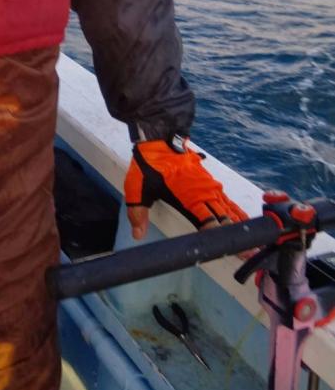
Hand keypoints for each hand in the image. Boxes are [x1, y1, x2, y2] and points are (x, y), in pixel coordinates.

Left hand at [124, 138, 247, 240]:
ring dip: (240, 226)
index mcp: (188, 197)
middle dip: (236, 237)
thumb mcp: (136, 186)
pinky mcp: (209, 181)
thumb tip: (138, 235)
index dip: (220, 237)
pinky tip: (245, 222)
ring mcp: (209, 186)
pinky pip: (227, 200)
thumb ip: (137, 212)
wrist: (159, 137)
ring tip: (254, 243)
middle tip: (251, 253)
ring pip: (229, 210)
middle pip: (225, 219)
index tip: (233, 250)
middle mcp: (203, 193)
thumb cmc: (149, 163)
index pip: (208, 222)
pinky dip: (237, 212)